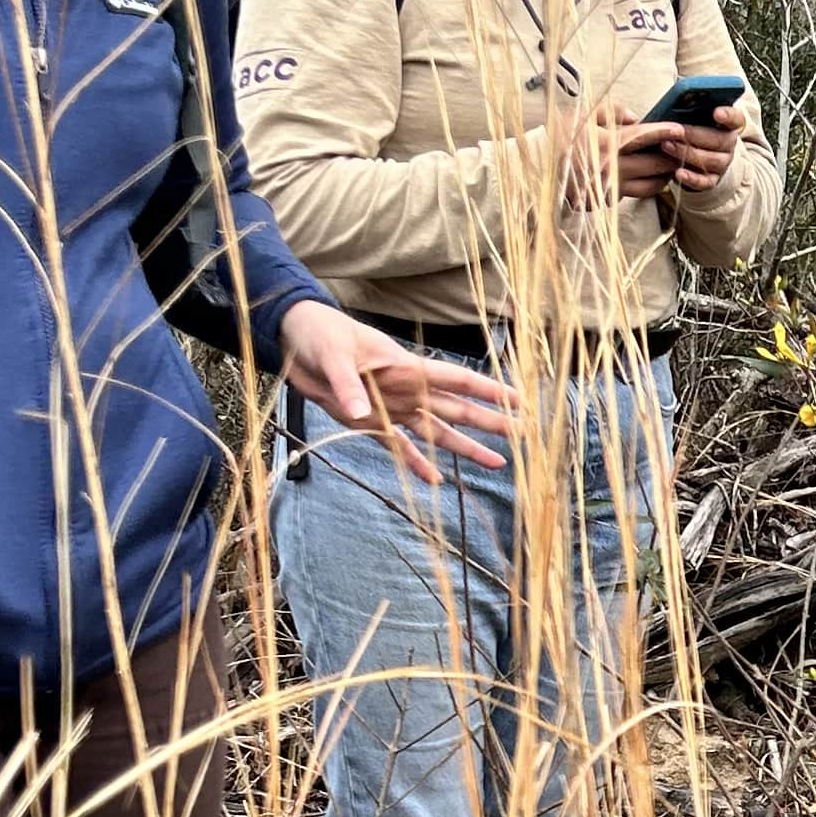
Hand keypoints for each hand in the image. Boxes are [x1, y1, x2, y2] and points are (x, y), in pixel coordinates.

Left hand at [278, 301, 515, 474]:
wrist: (293, 342)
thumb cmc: (318, 335)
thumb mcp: (332, 355)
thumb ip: (348, 383)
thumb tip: (361, 411)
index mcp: (407, 368)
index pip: (458, 380)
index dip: (489, 391)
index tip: (519, 401)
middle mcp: (407, 390)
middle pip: (457, 409)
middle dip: (490, 422)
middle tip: (522, 435)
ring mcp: (392, 408)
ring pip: (438, 431)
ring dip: (465, 447)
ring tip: (496, 462)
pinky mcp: (371, 423)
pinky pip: (401, 448)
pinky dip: (417, 464)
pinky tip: (436, 481)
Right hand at [578, 98, 749, 209]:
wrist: (540, 168)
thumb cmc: (562, 137)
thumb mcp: (584, 115)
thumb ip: (612, 111)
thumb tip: (635, 117)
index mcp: (607, 143)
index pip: (645, 137)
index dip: (665, 132)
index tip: (679, 129)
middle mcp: (612, 168)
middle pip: (655, 164)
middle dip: (673, 156)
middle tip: (684, 149)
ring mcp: (610, 187)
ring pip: (651, 185)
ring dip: (664, 176)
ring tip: (671, 166)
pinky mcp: (607, 200)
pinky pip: (635, 194)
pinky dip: (647, 186)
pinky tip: (652, 178)